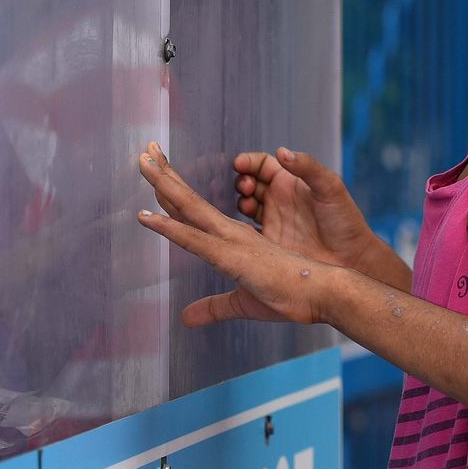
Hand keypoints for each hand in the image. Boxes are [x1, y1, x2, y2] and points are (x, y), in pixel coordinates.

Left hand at [138, 142, 338, 325]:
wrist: (325, 292)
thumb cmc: (292, 295)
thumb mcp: (243, 303)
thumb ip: (213, 307)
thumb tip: (186, 318)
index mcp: (233, 239)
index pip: (195, 209)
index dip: (173, 190)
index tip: (157, 171)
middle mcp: (231, 231)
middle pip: (189, 198)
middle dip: (166, 172)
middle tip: (145, 150)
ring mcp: (231, 240)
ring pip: (190, 206)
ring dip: (163, 183)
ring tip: (142, 161)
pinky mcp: (233, 256)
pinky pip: (194, 238)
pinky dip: (169, 227)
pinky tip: (147, 216)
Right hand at [233, 147, 404, 284]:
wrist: (350, 259)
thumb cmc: (344, 220)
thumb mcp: (330, 187)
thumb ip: (307, 167)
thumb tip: (281, 151)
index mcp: (291, 180)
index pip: (262, 164)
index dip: (249, 161)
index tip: (240, 163)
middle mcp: (279, 198)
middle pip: (249, 182)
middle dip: (242, 180)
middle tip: (246, 186)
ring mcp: (272, 219)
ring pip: (244, 204)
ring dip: (240, 200)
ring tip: (246, 204)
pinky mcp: (268, 241)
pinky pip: (245, 230)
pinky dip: (237, 225)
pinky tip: (240, 224)